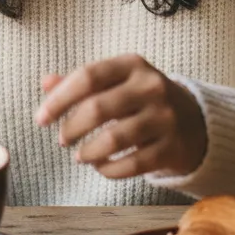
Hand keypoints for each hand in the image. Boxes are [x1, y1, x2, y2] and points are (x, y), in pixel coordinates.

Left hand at [35, 54, 207, 179]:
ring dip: (88, 152)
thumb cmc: (141, 98)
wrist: (193, 120)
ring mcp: (164, 117)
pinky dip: (109, 169)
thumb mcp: (116, 81)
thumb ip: (81, 81)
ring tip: (80, 155)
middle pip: (98, 108)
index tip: (41, 118)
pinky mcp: (171, 147)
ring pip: (114, 139)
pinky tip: (100, 166)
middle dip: (71, 128)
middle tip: (61, 139)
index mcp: (132, 64)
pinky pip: (132, 164)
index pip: (88, 76)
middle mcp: (151, 86)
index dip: (60, 99)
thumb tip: (46, 82)